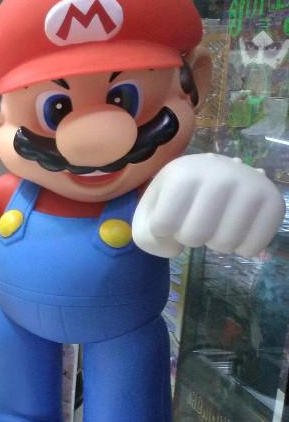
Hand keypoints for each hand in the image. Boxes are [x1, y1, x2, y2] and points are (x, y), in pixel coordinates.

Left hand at [133, 154, 285, 258]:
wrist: (216, 177)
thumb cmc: (178, 198)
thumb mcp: (150, 211)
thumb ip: (146, 236)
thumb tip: (173, 248)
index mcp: (182, 172)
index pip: (163, 225)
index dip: (163, 231)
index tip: (171, 216)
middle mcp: (219, 173)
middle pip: (194, 236)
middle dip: (189, 237)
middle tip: (196, 220)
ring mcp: (250, 185)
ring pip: (224, 244)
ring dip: (214, 243)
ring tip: (216, 223)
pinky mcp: (274, 201)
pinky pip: (252, 247)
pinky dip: (240, 248)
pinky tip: (237, 229)